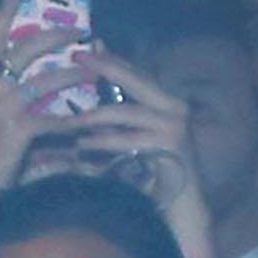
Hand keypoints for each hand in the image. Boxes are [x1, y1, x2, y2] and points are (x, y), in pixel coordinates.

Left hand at [61, 53, 215, 224]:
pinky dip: (105, 141)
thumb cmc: (157, 173)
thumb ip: (122, 106)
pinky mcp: (170, 146)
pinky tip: (85, 145)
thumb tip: (98, 81)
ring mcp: (175, 126)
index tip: (82, 49)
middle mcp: (176, 107)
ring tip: (72, 121)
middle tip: (77, 59)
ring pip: (126, 112)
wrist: (185, 208)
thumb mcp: (136, 134)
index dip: (109, 59)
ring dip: (96, 116)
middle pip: (134, 80)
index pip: (135, 72)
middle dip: (104, 68)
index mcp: (168, 101)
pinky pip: (128, 139)